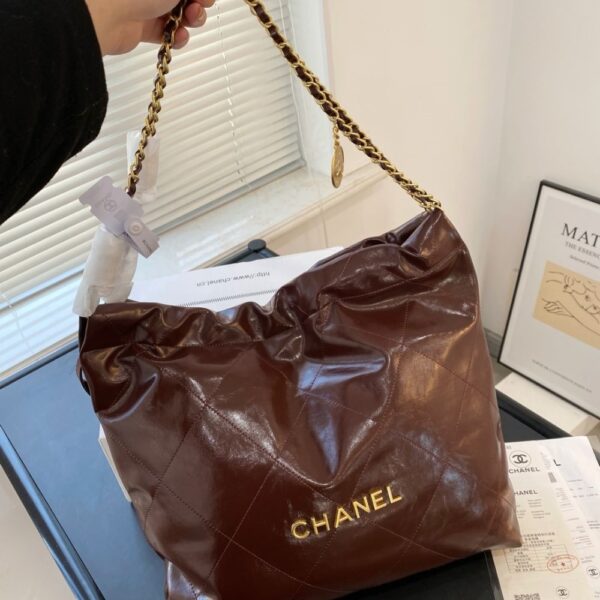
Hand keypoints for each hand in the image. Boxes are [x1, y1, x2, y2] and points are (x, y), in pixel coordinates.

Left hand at [86, 0, 214, 55]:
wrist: (105, 14)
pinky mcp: (143, 26)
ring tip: (190, 20)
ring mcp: (146, 3)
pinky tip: (179, 35)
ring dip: (191, 19)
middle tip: (200, 4)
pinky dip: (177, 37)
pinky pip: (168, 33)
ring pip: (178, 14)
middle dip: (199, 1)